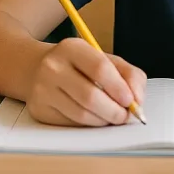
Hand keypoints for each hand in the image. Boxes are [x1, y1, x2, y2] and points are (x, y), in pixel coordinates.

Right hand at [25, 38, 145, 126]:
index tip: (131, 101)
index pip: (99, 68)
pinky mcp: (39, 109)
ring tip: (110, 117)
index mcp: (71, 48)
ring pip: (82, 114)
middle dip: (114, 111)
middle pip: (90, 96)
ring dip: (103, 121)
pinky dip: (88, 125)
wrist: (36, 69)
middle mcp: (53, 67)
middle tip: (125, 116)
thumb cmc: (78, 66)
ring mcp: (42, 89)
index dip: (119, 88)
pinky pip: (71, 124)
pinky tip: (93, 117)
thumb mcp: (103, 59)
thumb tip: (137, 101)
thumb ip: (128, 75)